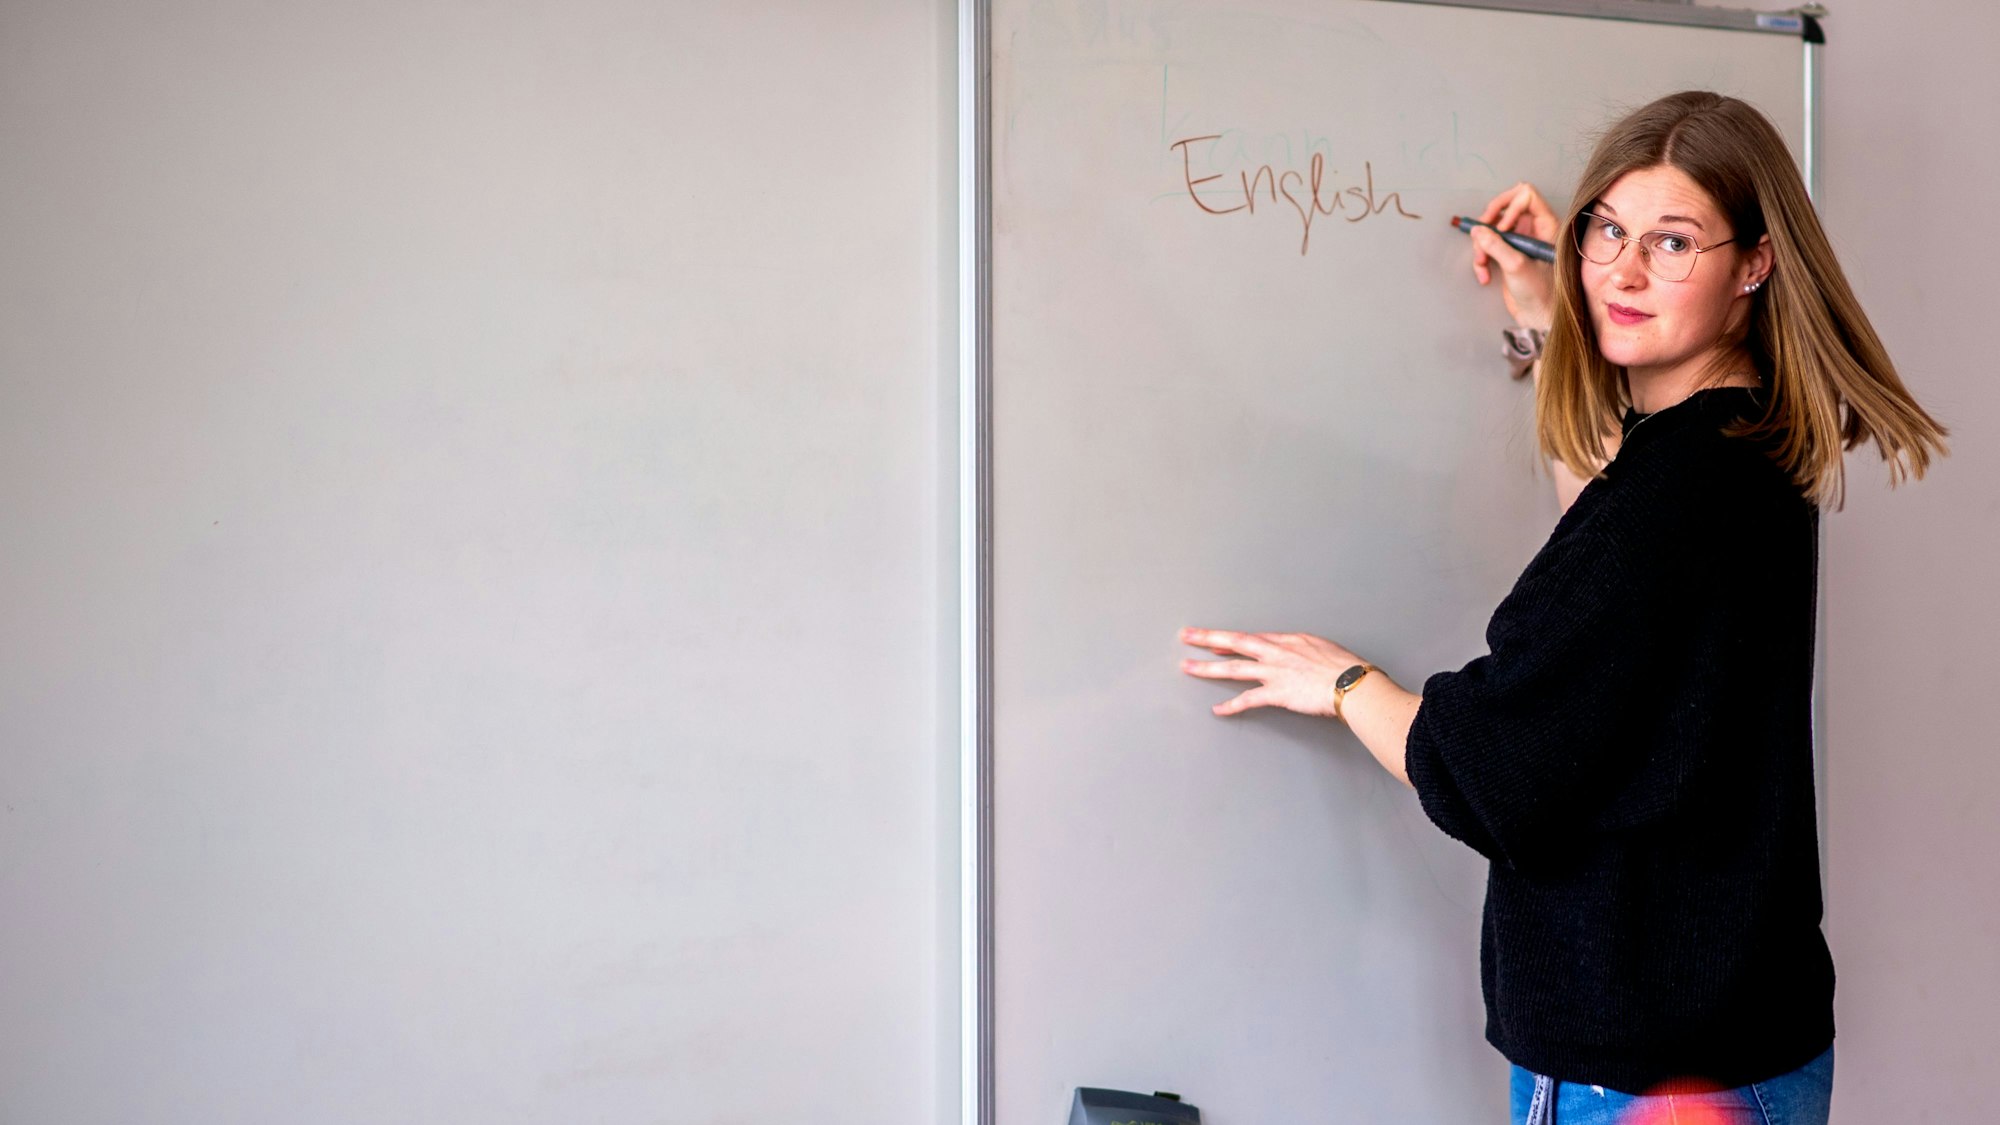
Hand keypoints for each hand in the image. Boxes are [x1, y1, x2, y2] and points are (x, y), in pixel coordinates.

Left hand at [1178, 626, 1364, 718]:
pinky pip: (1248, 700)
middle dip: (1208, 639)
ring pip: (1233, 668)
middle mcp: (1276, 653)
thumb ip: (1306, 651)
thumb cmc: (1346, 667)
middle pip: (1235, 642)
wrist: (1351, 682)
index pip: (1253, 638)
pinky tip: (1217, 710)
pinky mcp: (1276, 693)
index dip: (1231, 640)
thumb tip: (1301, 656)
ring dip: (1207, 668)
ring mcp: (1273, 672)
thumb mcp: (1324, 649)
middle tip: (1187, 636)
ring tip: (1187, 667)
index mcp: (1289, 641)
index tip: (1215, 641)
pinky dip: (1231, 706)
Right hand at [1468, 180, 1559, 330]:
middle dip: (1489, 222)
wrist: (1537, 317)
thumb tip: (1478, 230)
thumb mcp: (1517, 266)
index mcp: (1546, 225)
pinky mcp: (1506, 254)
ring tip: (1482, 264)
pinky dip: (1481, 259)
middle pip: (1505, 207)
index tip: (1503, 227)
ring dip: (1481, 245)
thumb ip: (1496, 245)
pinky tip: (1484, 275)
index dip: (1510, 205)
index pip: (1526, 195)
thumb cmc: (1540, 293)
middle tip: (1480, 235)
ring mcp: (1519, 241)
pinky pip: (1487, 245)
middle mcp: (1533, 229)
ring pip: (1492, 227)